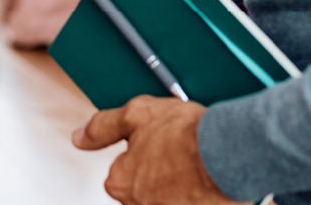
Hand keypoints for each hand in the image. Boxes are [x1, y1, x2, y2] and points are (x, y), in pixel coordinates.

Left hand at [73, 96, 239, 203]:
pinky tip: (209, 183)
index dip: (142, 158)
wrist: (231, 152)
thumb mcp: (136, 114)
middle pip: (146, 191)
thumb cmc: (185, 133)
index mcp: (121, 183)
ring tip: (198, 169)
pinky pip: (192, 202)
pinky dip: (198, 196)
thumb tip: (79, 137)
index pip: (121, 176)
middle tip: (181, 158)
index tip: (160, 149)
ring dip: (181, 188)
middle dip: (161, 176)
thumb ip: (103, 127)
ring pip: (168, 198)